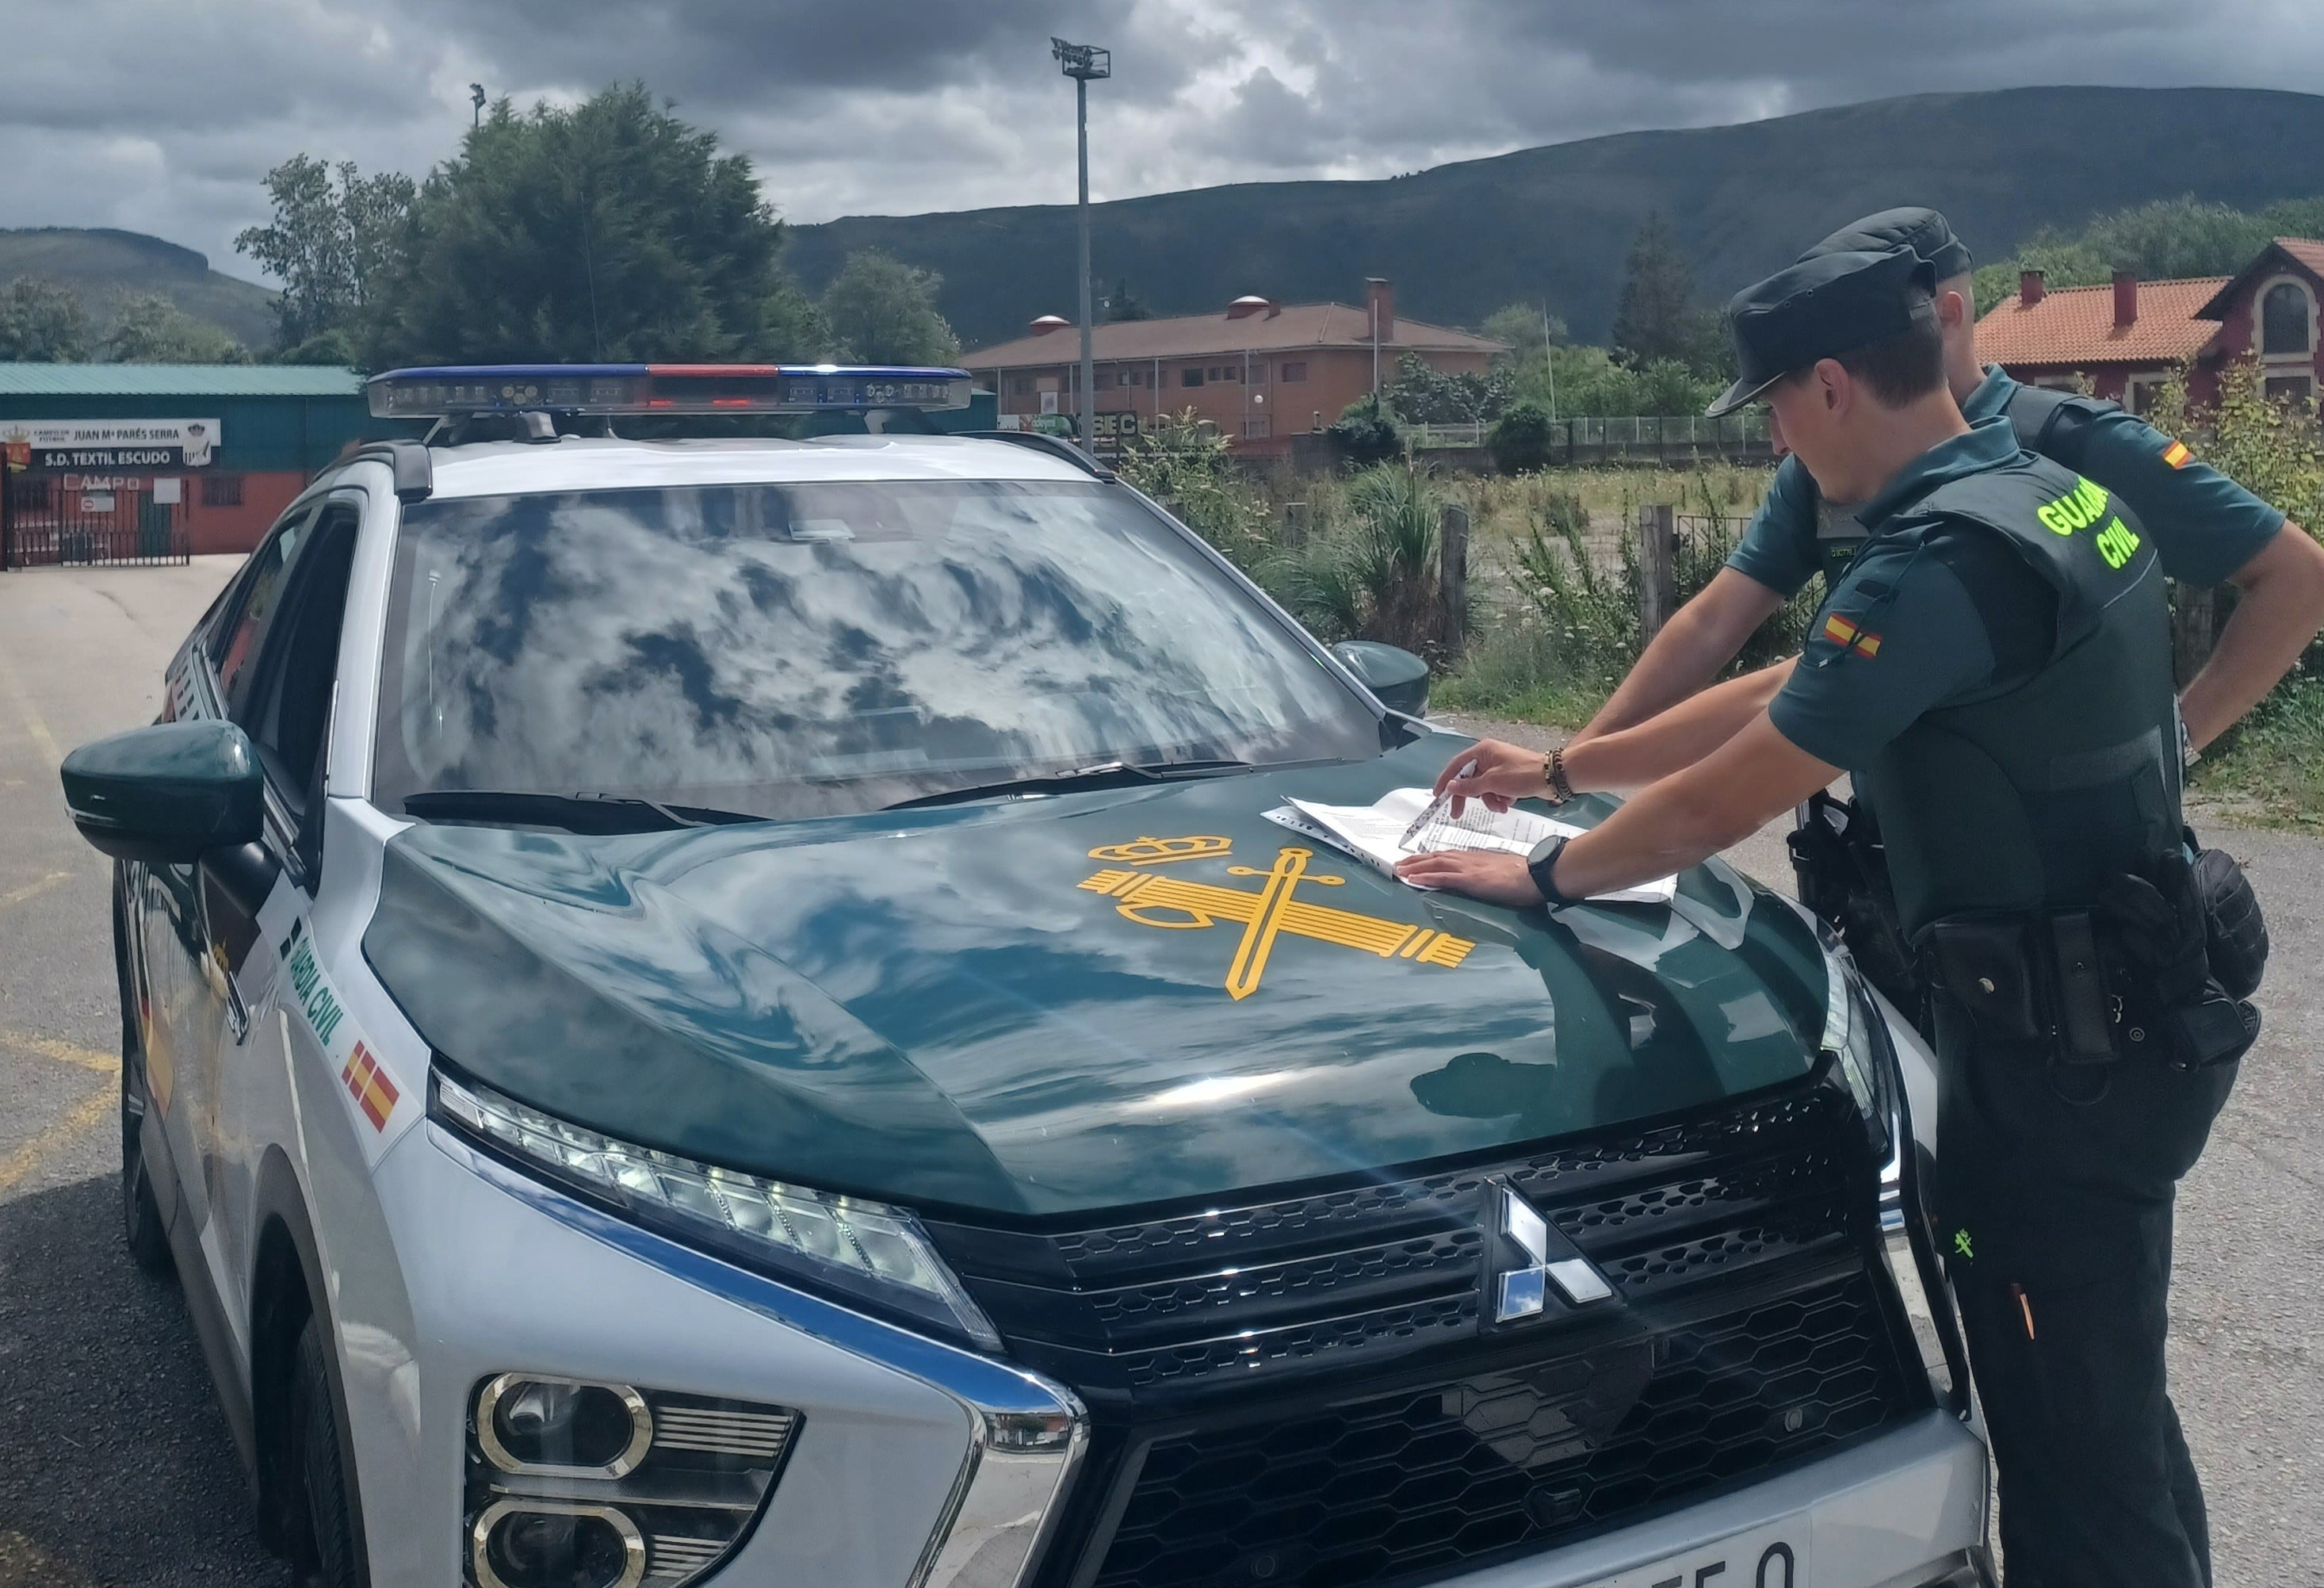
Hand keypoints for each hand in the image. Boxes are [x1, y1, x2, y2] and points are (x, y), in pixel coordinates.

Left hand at [1394, 849, 1544, 906]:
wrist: (1536, 874)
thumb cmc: (1526, 874)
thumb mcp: (1502, 868)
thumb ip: (1489, 870)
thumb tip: (1483, 876)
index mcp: (1477, 857)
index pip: (1448, 855)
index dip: (1430, 857)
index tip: (1417, 860)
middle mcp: (1469, 859)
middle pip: (1437, 857)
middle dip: (1417, 861)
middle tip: (1399, 865)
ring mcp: (1468, 868)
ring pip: (1436, 864)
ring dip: (1416, 867)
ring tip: (1400, 871)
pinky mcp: (1470, 879)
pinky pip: (1443, 877)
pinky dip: (1427, 877)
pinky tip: (1414, 879)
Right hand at [1431, 738, 1544, 816]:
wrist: (1552, 778)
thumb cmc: (1523, 774)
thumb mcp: (1492, 782)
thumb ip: (1469, 786)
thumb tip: (1450, 787)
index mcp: (1482, 751)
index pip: (1456, 765)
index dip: (1445, 781)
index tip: (1438, 795)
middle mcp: (1489, 756)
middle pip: (1469, 779)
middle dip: (1468, 797)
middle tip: (1457, 814)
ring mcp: (1499, 767)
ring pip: (1483, 788)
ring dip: (1489, 800)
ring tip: (1500, 806)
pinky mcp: (1508, 777)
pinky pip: (1495, 790)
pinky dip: (1499, 798)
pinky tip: (1508, 802)